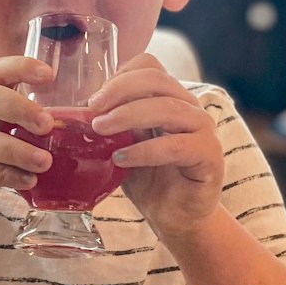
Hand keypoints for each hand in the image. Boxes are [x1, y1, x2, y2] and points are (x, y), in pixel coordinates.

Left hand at [88, 54, 223, 240]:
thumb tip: (75, 112)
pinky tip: (121, 158)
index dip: (120, 76)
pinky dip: (145, 150)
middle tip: (92, 109)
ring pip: (167, 108)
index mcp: (169, 98)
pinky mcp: (210, 156)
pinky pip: (177, 146)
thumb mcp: (122, 146)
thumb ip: (110, 126)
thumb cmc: (149, 179)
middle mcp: (189, 108)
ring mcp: (203, 130)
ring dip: (128, 115)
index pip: (149, 66)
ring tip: (100, 130)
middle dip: (119, 90)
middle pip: (157, 80)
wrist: (176, 217)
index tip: (94, 99)